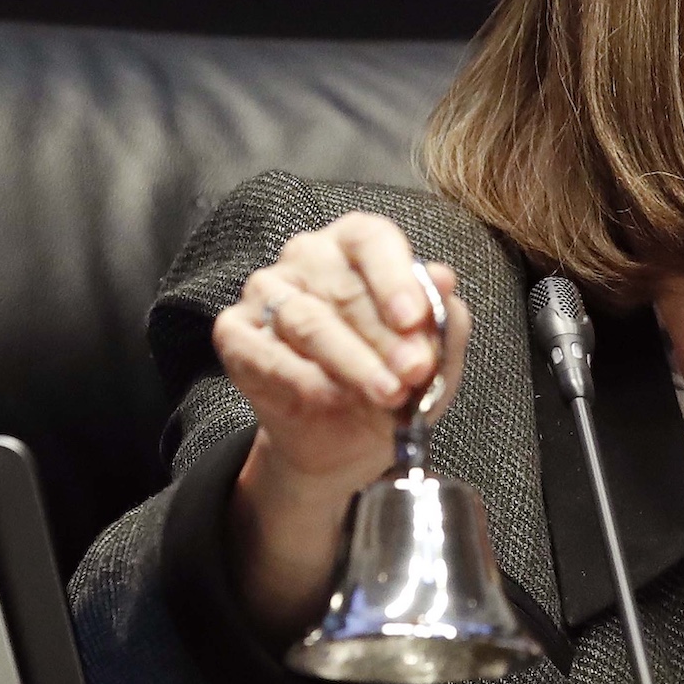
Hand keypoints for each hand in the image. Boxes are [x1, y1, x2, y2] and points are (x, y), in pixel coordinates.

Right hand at [210, 212, 472, 637]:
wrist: (348, 444)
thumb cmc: (397, 389)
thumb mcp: (437, 365)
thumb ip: (446, 325)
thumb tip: (449, 285)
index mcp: (359, 247)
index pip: (374, 239)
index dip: (398, 278)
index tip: (422, 322)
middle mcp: (305, 260)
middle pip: (338, 284)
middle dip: (382, 337)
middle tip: (411, 379)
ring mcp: (263, 297)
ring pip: (299, 317)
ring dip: (347, 362)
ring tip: (383, 398)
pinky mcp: (234, 341)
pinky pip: (258, 353)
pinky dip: (295, 380)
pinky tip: (326, 405)